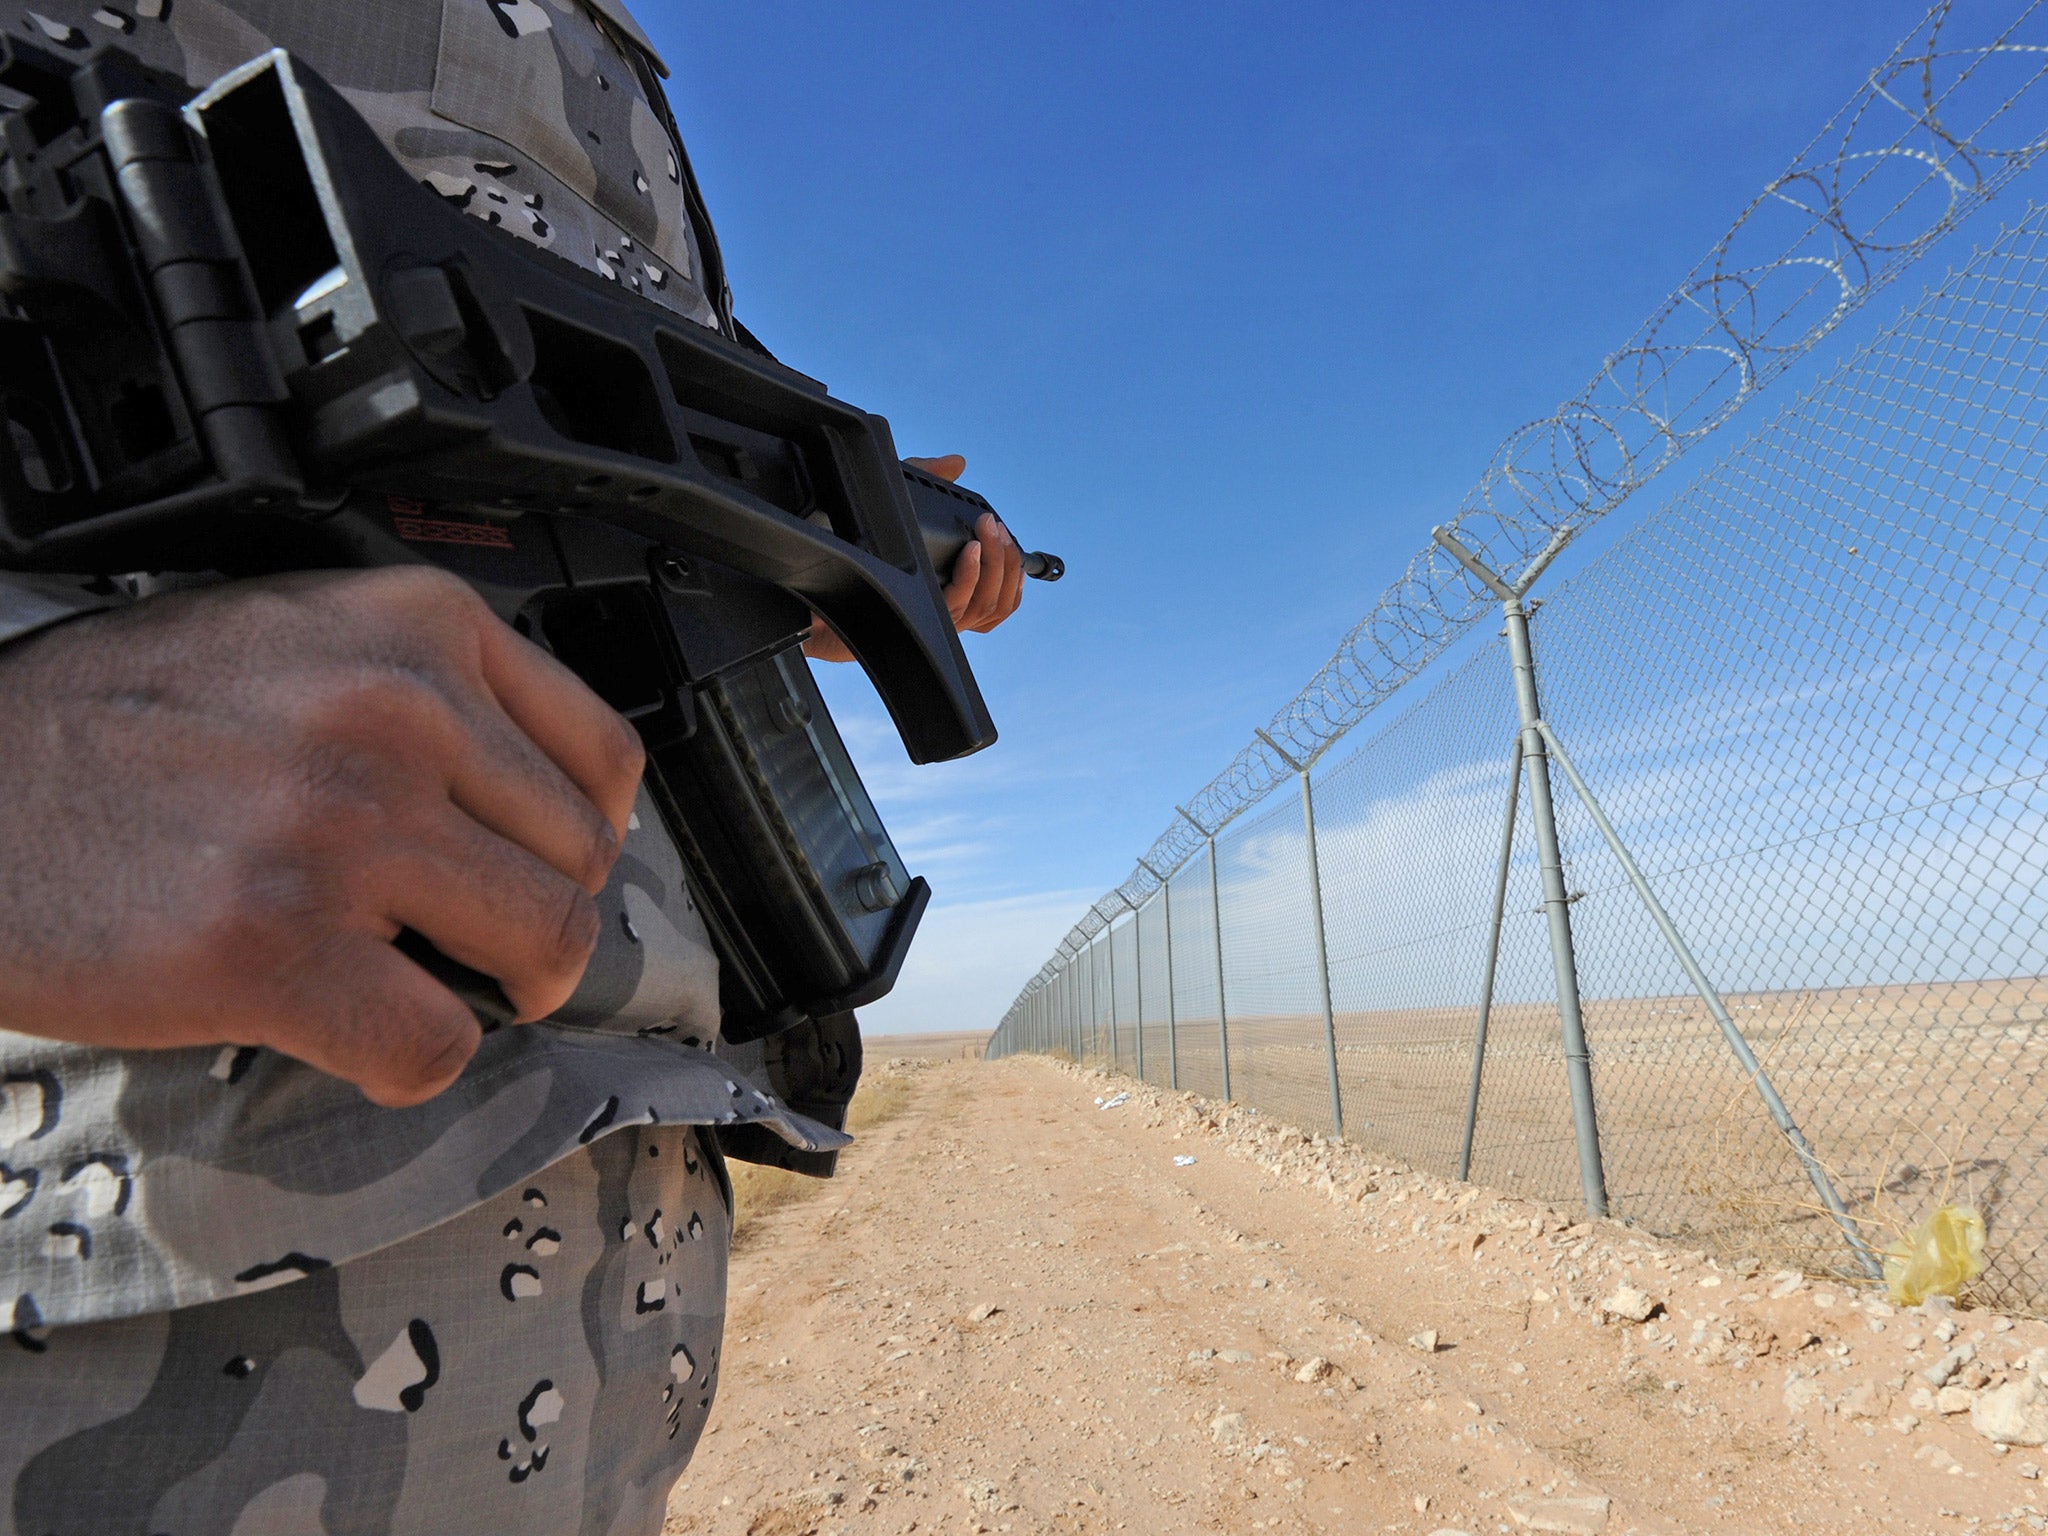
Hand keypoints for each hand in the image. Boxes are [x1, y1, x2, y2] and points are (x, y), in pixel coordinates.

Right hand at [0, 567, 643, 1106]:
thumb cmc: (102, 723)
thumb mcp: (287, 637)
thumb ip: (418, 689)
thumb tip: (528, 787)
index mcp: (410, 626)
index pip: (604, 755)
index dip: (589, 835)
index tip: (551, 867)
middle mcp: (394, 713)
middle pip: (581, 861)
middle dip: (540, 920)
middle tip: (480, 944)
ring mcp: (341, 830)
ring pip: (543, 946)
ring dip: (500, 991)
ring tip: (433, 987)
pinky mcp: (276, 947)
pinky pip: (436, 1043)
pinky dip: (411, 1061)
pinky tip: (359, 1034)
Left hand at [802, 454, 1025, 662]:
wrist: (809, 586)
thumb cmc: (849, 551)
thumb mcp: (893, 503)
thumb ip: (926, 478)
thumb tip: (957, 462)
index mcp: (947, 591)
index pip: (1000, 593)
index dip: (1014, 569)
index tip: (1005, 533)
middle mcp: (945, 610)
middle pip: (1000, 600)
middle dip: (1008, 559)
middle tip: (995, 526)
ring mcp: (933, 619)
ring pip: (987, 605)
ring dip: (997, 566)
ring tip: (988, 533)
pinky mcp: (917, 623)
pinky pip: (958, 605)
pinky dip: (971, 576)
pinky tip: (971, 551)